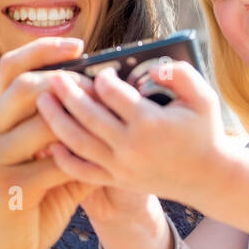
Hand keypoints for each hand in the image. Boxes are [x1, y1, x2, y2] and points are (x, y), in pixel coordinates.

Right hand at [0, 37, 98, 248]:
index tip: (78, 43)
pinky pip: (52, 165)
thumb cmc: (22, 212)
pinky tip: (99, 164)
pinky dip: (80, 162)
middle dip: (64, 78)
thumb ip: (66, 142)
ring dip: (78, 119)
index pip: (10, 68)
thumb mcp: (42, 170)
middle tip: (100, 82)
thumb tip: (107, 113)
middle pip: (21, 84)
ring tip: (106, 120)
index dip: (42, 49)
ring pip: (40, 122)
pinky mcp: (6, 189)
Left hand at [35, 59, 237, 207]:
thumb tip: (153, 68)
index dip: (103, 79)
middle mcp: (131, 147)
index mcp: (150, 123)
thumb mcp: (204, 98)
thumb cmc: (203, 131)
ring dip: (57, 120)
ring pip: (78, 142)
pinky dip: (64, 158)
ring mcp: (121, 167)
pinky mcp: (116, 180)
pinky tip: (50, 142)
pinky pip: (82, 171)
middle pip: (89, 117)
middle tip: (53, 76)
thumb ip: (181, 75)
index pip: (114, 95)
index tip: (99, 71)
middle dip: (68, 94)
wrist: (207, 177)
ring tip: (42, 100)